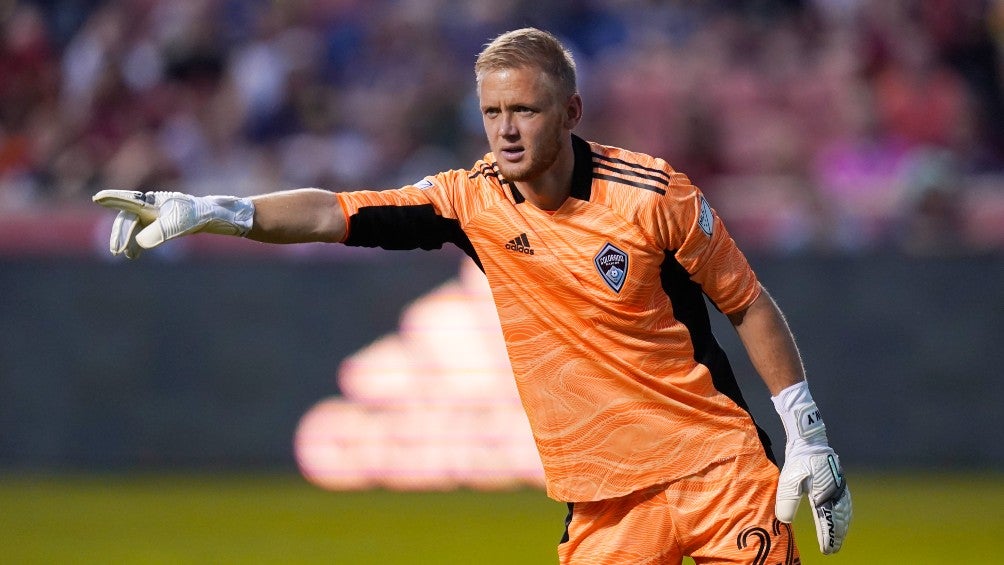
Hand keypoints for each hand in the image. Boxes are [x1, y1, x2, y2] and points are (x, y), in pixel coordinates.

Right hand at [93, 190, 253, 257]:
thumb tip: (140, 244)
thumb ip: (161, 232)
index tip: (98, 198)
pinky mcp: (162, 223)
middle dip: (120, 233)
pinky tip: (134, 254)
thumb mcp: (181, 225)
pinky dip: (136, 242)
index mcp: (153, 202)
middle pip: (127, 218)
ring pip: (133, 226)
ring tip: (123, 254)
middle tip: (117, 251)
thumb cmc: (198, 216)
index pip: (128, 200)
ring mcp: (156, 215)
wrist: (216, 217)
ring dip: (126, 239)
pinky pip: (142, 232)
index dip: (113, 199)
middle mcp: (151, 206)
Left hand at [776, 448, 851, 553]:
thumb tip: (785, 520)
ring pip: (845, 511)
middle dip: (837, 535)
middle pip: (840, 519)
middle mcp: (835, 493)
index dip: (828, 537)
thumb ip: (787, 501)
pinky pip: (846, 502)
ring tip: (840, 537)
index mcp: (825, 495)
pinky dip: (846, 513)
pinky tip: (843, 516)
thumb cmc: (799, 460)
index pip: (828, 522)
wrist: (810, 440)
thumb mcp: (789, 481)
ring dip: (843, 526)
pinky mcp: (837, 481)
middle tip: (834, 548)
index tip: (827, 550)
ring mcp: (839, 486)